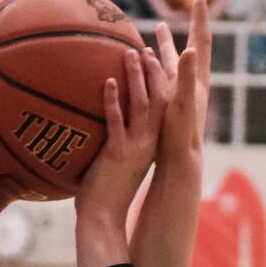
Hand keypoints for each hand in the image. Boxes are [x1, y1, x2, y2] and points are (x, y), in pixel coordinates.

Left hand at [73, 44, 167, 223]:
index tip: (154, 59)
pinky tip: (108, 82)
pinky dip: (112, 101)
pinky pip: (115, 121)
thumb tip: (103, 127)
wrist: (102, 219)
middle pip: (158, 100)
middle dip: (154, 72)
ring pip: (140, 106)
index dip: (161, 82)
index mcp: (151, 144)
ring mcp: (134, 147)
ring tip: (129, 53)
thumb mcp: (115, 163)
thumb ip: (115, 143)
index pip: (163, 107)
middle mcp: (148, 143)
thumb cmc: (104, 194)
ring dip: (136, 78)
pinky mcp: (117, 154)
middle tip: (147, 48)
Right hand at [156, 0, 210, 161]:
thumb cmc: (182, 132)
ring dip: (162, 53)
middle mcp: (192, 84)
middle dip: (178, 34)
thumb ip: (186, 75)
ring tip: (152, 40)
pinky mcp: (170, 108)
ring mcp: (181, 97)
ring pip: (172, 67)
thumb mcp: (183, 100)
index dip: (200, 18)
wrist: (181, 160)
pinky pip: (162, 83)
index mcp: (198, 78)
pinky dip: (154, 72)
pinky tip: (144, 74)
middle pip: (186, 52)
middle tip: (168, 19)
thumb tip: (190, 49)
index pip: (202, 41)